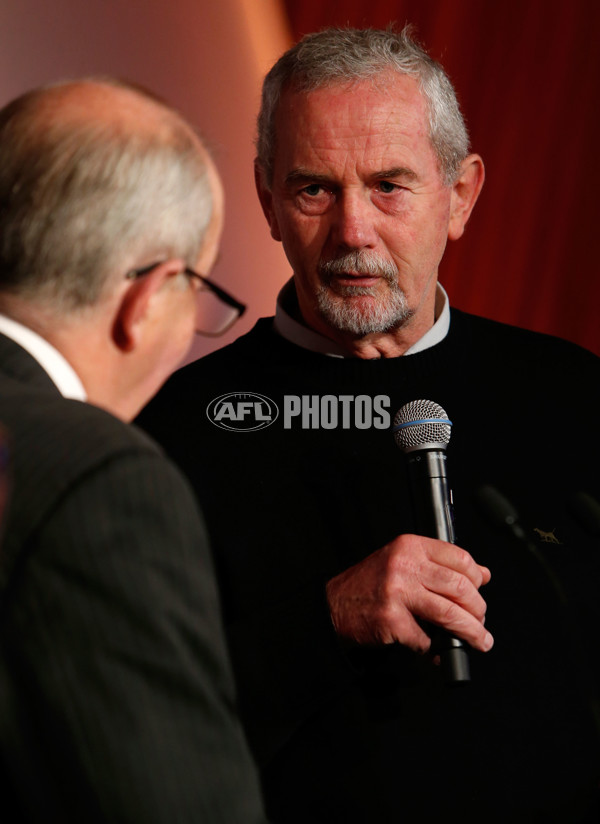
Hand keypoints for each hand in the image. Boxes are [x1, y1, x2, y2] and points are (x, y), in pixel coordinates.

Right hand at [325, 534, 492, 653]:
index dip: (477, 580)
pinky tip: (437, 651)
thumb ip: (439, 566)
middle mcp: (404, 565)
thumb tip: (482, 574)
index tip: (479, 594)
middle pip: (460, 587)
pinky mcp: (392, 620)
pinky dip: (436, 649)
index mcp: (410, 547)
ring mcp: (398, 592)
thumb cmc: (369, 585)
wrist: (333, 605)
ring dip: (470, 632)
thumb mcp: (402, 562)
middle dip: (478, 611)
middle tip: (480, 624)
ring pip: (450, 613)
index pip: (460, 558)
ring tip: (478, 641)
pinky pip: (426, 638)